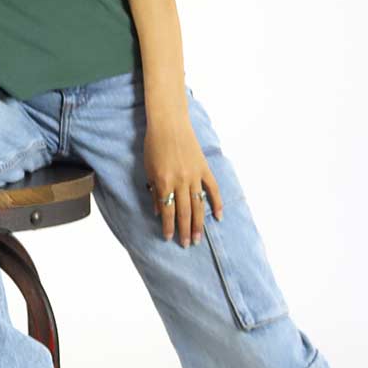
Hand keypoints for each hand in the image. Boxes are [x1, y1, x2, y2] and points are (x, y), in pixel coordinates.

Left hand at [143, 118, 223, 246]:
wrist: (169, 123)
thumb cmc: (154, 145)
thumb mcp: (149, 169)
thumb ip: (154, 191)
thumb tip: (159, 212)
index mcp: (164, 181)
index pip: (168, 210)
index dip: (168, 226)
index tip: (169, 238)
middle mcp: (181, 181)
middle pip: (184, 212)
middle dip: (184, 230)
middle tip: (187, 244)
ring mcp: (194, 175)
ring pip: (198, 204)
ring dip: (198, 223)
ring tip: (198, 238)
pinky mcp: (204, 168)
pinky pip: (212, 189)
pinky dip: (217, 203)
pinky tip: (218, 217)